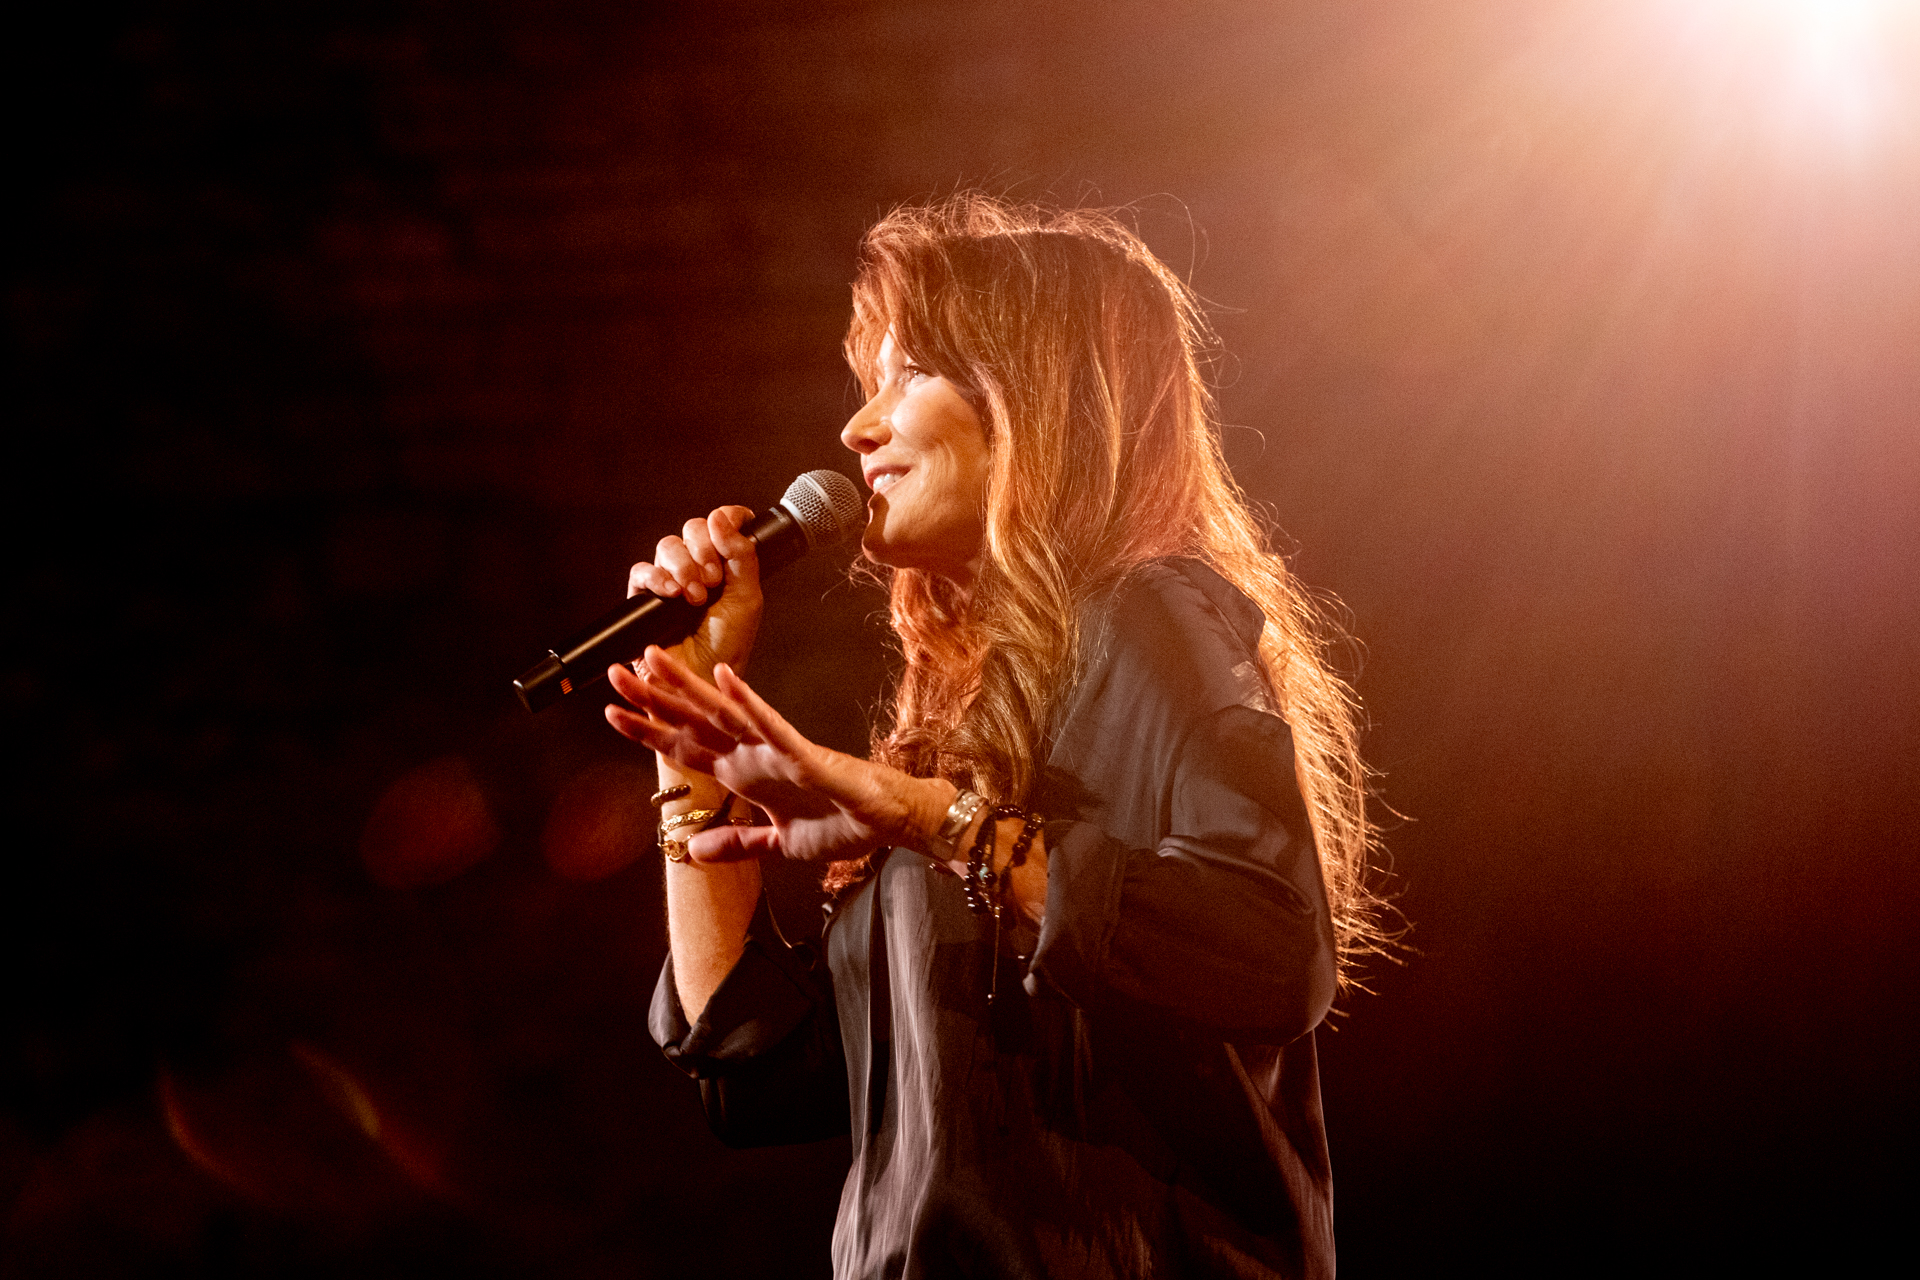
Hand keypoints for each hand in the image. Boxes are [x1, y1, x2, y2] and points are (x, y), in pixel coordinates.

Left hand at [604, 646, 950, 864]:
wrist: (889, 823)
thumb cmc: (842, 824)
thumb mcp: (778, 845)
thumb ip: (737, 844)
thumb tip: (693, 850)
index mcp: (744, 774)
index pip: (686, 748)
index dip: (648, 731)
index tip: (612, 713)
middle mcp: (753, 755)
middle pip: (693, 721)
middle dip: (652, 698)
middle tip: (614, 671)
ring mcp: (776, 750)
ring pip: (722, 712)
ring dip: (687, 687)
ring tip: (653, 659)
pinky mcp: (804, 755)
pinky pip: (770, 726)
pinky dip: (747, 702)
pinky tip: (724, 678)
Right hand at [626, 505, 761, 682]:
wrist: (701, 677)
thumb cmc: (727, 646)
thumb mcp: (747, 598)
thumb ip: (742, 555)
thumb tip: (721, 517)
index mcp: (725, 566)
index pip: (721, 524)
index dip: (727, 518)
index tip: (736, 521)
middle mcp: (697, 568)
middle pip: (692, 529)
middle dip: (704, 549)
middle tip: (714, 579)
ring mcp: (670, 581)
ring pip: (667, 546)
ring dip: (684, 567)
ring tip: (695, 597)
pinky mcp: (644, 597)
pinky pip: (642, 571)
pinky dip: (658, 578)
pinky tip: (673, 594)